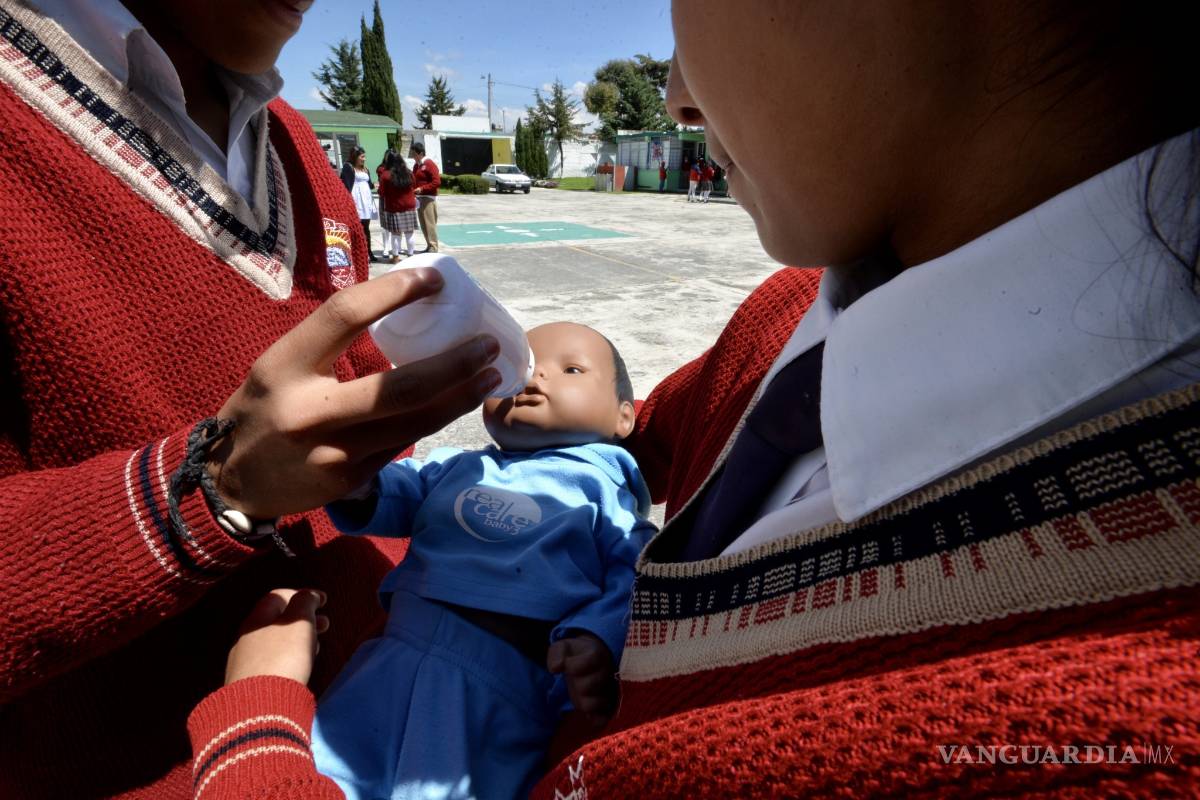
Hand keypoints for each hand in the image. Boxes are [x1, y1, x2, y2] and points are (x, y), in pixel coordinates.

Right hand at [208, 268, 500, 517]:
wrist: (230, 481)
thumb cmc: (265, 408)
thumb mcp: (281, 365)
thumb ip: (330, 345)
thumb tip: (401, 308)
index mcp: (285, 365)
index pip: (345, 316)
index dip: (395, 292)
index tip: (435, 279)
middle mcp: (309, 410)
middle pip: (400, 387)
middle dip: (455, 365)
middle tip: (487, 345)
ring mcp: (333, 451)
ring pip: (414, 422)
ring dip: (459, 398)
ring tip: (489, 374)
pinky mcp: (349, 480)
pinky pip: (402, 445)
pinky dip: (433, 422)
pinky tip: (457, 404)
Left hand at [225, 589, 328, 685]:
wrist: (260, 705)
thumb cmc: (283, 656)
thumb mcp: (299, 622)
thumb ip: (305, 602)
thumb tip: (307, 596)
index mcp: (257, 618)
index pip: (279, 596)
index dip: (303, 594)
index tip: (324, 601)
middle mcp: (246, 636)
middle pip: (277, 620)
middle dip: (304, 619)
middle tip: (325, 625)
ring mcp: (245, 661)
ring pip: (276, 641)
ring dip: (298, 638)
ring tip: (316, 646)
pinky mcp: (249, 683)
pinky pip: (273, 660)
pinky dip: (290, 655)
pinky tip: (299, 665)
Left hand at [547, 632, 616, 724]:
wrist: (591, 661)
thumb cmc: (576, 656)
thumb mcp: (563, 647)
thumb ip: (556, 654)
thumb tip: (556, 668)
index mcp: (598, 655)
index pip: (587, 662)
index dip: (572, 666)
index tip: (568, 665)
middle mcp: (608, 673)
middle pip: (586, 686)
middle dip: (576, 684)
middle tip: (576, 681)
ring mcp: (610, 691)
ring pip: (596, 704)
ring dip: (584, 702)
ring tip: (582, 694)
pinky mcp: (609, 707)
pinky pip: (604, 718)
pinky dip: (595, 718)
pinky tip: (588, 713)